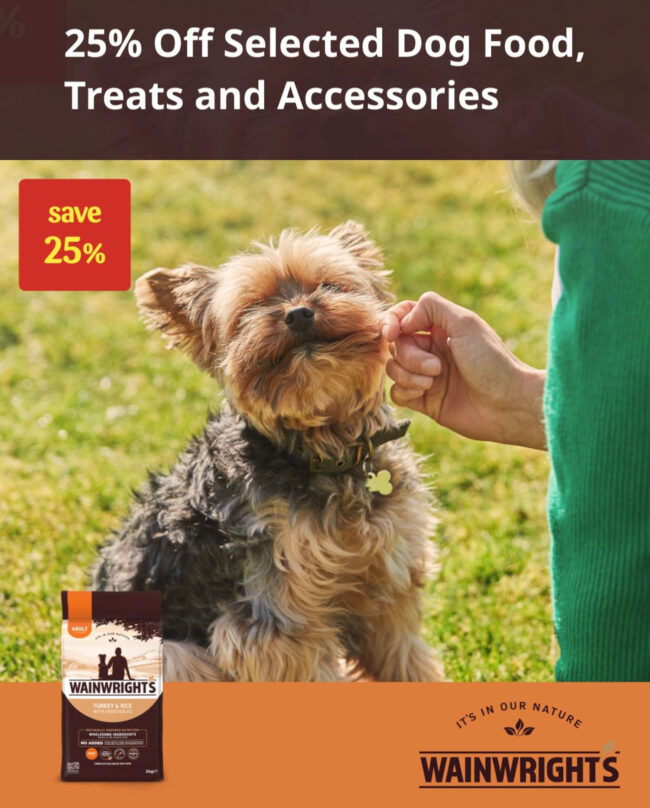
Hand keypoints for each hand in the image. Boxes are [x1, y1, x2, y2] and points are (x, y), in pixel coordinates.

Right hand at [381, 293, 546, 448]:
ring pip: (393, 368)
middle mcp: (431, 350)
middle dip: (409, 355)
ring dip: (409, 374)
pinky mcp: (424, 402)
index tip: (392, 332)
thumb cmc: (492, 362)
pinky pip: (396, 393)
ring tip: (435, 381)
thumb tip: (403, 321)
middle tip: (437, 367)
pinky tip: (425, 393)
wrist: (507, 405)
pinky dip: (406, 391)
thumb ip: (431, 308)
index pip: (403, 317)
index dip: (390, 322)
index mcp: (440, 329)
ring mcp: (426, 376)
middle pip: (395, 345)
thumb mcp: (465, 323)